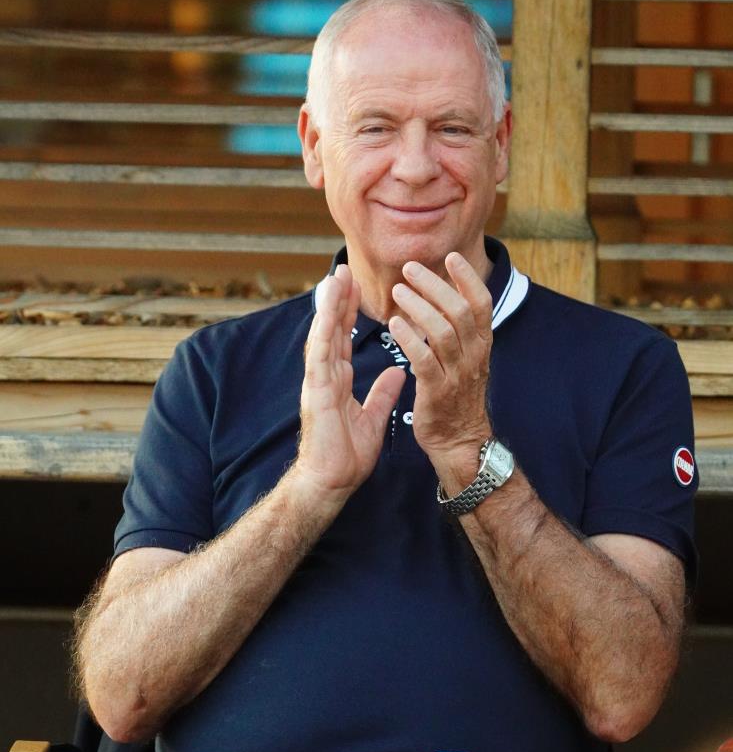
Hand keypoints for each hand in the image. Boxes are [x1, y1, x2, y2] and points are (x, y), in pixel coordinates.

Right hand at [294, 264, 405, 503]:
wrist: (331, 481)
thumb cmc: (345, 456)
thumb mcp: (372, 418)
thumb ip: (382, 393)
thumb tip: (397, 373)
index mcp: (336, 381)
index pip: (343, 339)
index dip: (349, 313)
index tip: (356, 288)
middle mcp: (325, 376)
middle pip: (331, 330)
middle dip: (338, 300)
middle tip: (344, 270)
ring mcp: (318, 382)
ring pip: (322, 335)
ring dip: (328, 306)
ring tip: (334, 278)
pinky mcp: (317, 391)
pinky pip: (320, 354)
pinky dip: (324, 330)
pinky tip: (328, 311)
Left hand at [389, 253, 492, 475]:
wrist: (459, 442)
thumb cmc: (456, 396)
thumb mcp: (466, 360)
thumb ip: (459, 331)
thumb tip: (443, 296)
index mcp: (482, 345)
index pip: (482, 303)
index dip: (468, 278)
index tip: (451, 256)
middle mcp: (474, 357)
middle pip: (460, 311)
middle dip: (436, 285)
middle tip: (410, 268)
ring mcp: (457, 375)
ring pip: (443, 332)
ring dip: (419, 307)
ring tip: (398, 291)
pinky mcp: (437, 393)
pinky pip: (424, 360)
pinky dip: (409, 339)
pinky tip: (394, 324)